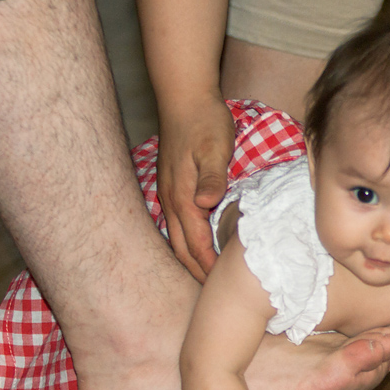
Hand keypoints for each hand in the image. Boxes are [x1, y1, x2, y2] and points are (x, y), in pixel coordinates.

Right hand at [157, 93, 234, 281]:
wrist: (185, 97)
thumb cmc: (204, 121)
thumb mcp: (214, 147)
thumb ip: (211, 176)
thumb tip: (204, 203)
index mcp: (183, 197)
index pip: (195, 245)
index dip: (207, 268)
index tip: (220, 288)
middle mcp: (172, 201)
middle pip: (181, 249)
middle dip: (197, 272)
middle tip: (214, 293)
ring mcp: (170, 194)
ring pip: (178, 238)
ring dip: (191, 259)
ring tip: (207, 278)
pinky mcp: (174, 187)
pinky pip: (180, 225)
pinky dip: (189, 242)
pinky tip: (200, 246)